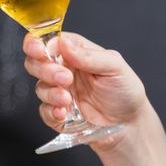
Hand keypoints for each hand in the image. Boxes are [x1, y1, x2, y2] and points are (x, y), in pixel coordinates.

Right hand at [23, 32, 148, 151]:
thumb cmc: (125, 91)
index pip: (47, 41)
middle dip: (45, 70)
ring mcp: (58, 91)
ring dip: (51, 93)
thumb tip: (64, 43)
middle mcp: (63, 69)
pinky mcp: (57, 112)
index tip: (40, 51)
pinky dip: (51, 111)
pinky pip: (43, 110)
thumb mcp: (114, 66)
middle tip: (65, 78)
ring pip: (40, 87)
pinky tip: (64, 113)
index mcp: (74, 52)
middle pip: (35, 62)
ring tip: (68, 99)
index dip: (37, 44)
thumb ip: (88, 55)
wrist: (130, 125)